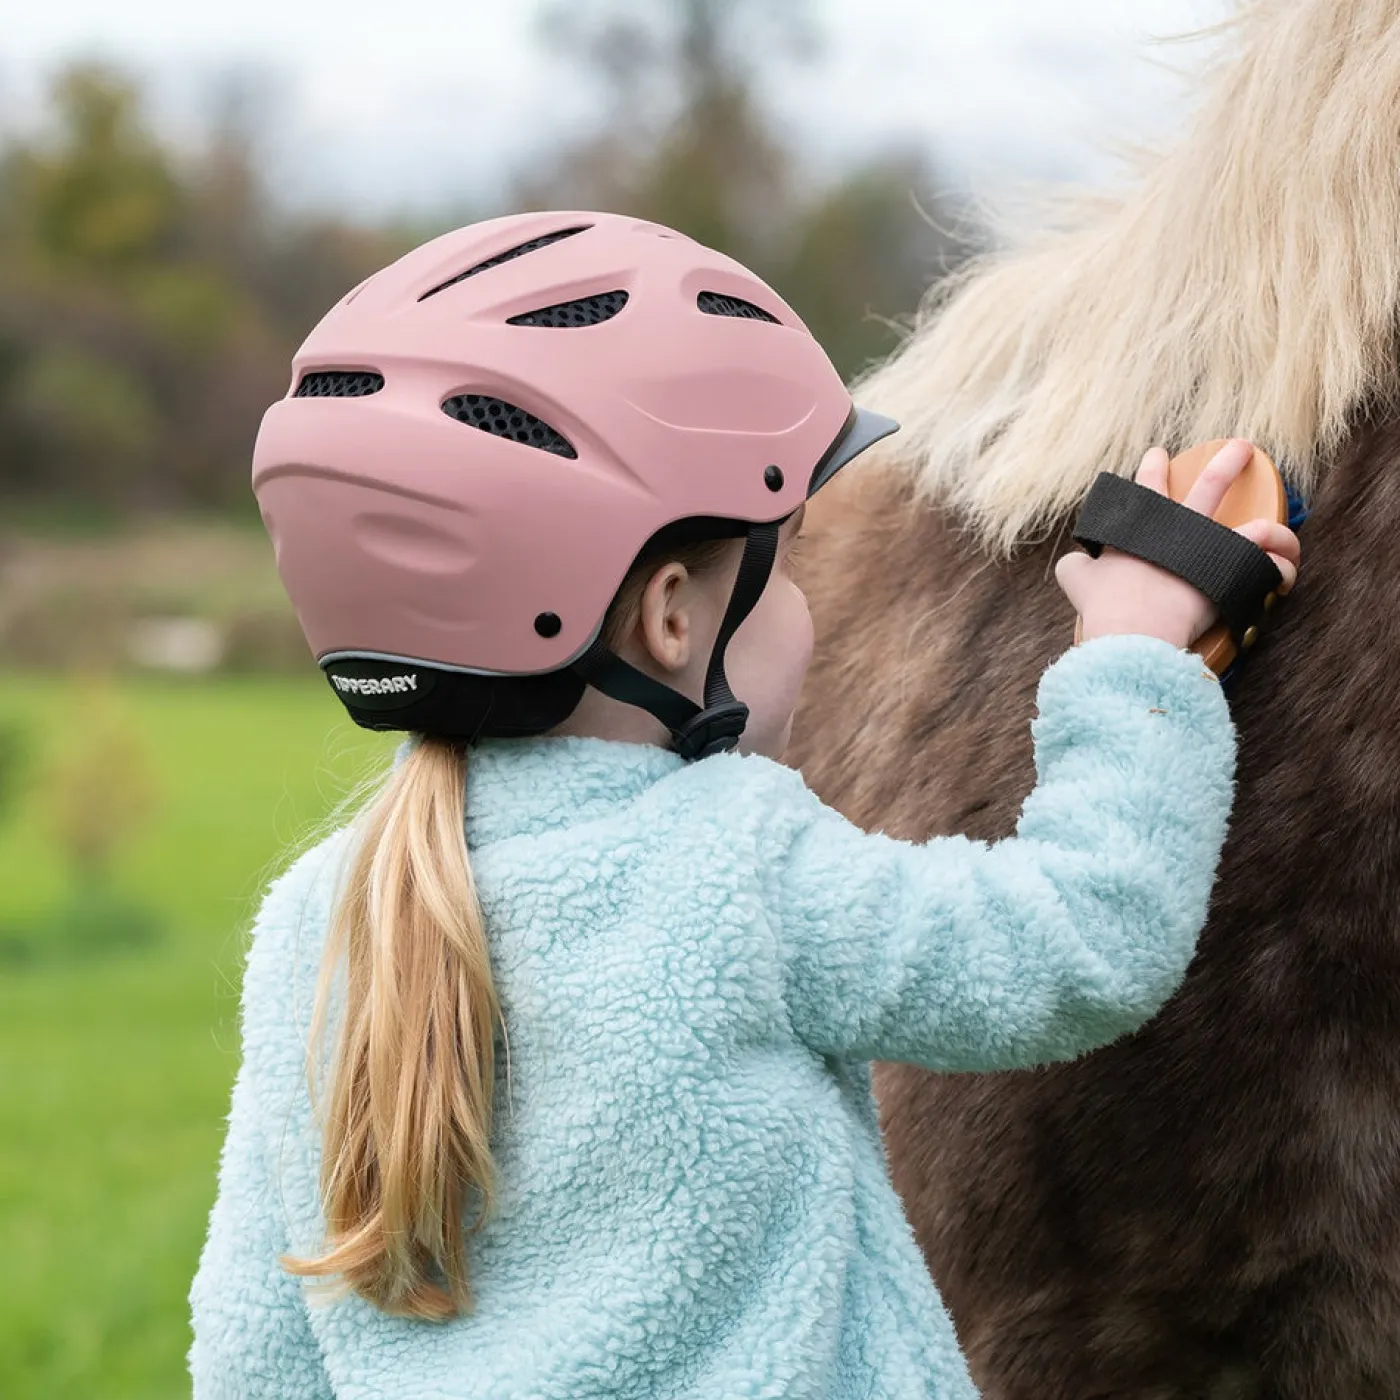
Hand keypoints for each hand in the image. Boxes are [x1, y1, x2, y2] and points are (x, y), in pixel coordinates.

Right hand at [1056, 439, 1301, 649]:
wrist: (1130, 627)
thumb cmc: (1102, 603)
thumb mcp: (1074, 579)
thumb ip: (1075, 565)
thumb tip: (1073, 562)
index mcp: (1141, 526)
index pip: (1146, 487)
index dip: (1152, 468)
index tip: (1158, 455)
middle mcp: (1179, 529)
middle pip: (1210, 485)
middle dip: (1226, 461)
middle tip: (1239, 448)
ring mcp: (1209, 548)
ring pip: (1255, 524)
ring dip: (1277, 531)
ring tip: (1281, 527)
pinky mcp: (1231, 571)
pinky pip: (1267, 562)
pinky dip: (1277, 567)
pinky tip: (1281, 575)